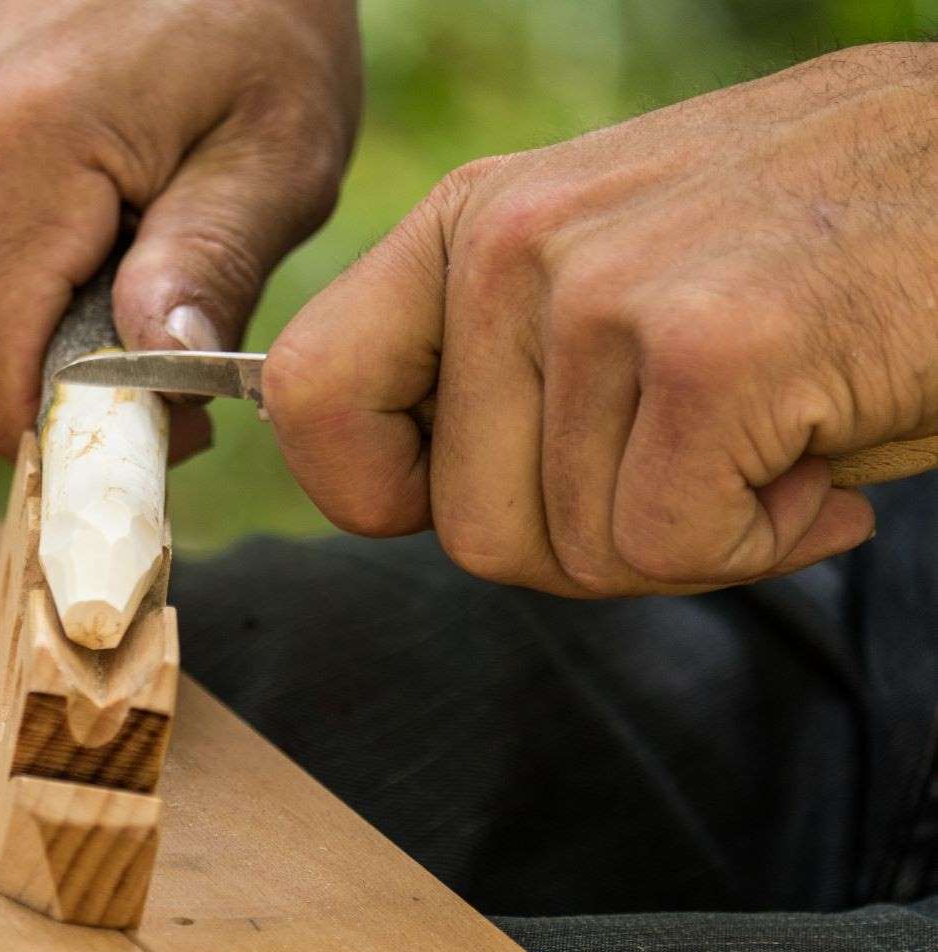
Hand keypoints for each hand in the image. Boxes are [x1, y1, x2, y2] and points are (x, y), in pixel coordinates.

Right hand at [0, 0, 360, 457]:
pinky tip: (81, 211)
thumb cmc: (251, 20)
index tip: (172, 413)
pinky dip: (14, 278)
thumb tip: (156, 387)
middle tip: (169, 314)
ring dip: (43, 322)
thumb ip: (212, 267)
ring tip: (129, 239)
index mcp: (6, 150)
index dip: (78, 432)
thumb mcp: (276, 145)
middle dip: (68, 376)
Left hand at [266, 43, 937, 595]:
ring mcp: (600, 291)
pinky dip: (760, 541)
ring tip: (770, 436)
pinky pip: (666, 546)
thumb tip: (412, 500)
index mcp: (470, 223)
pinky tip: (818, 459)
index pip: (308, 395)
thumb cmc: (811, 259)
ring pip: (572, 553)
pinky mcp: (707, 350)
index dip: (375, 492)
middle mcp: (510, 245)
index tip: (469, 495)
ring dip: (689, 539)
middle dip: (591, 545)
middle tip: (697, 472)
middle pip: (467, 529)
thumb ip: (498, 376)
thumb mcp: (612, 285)